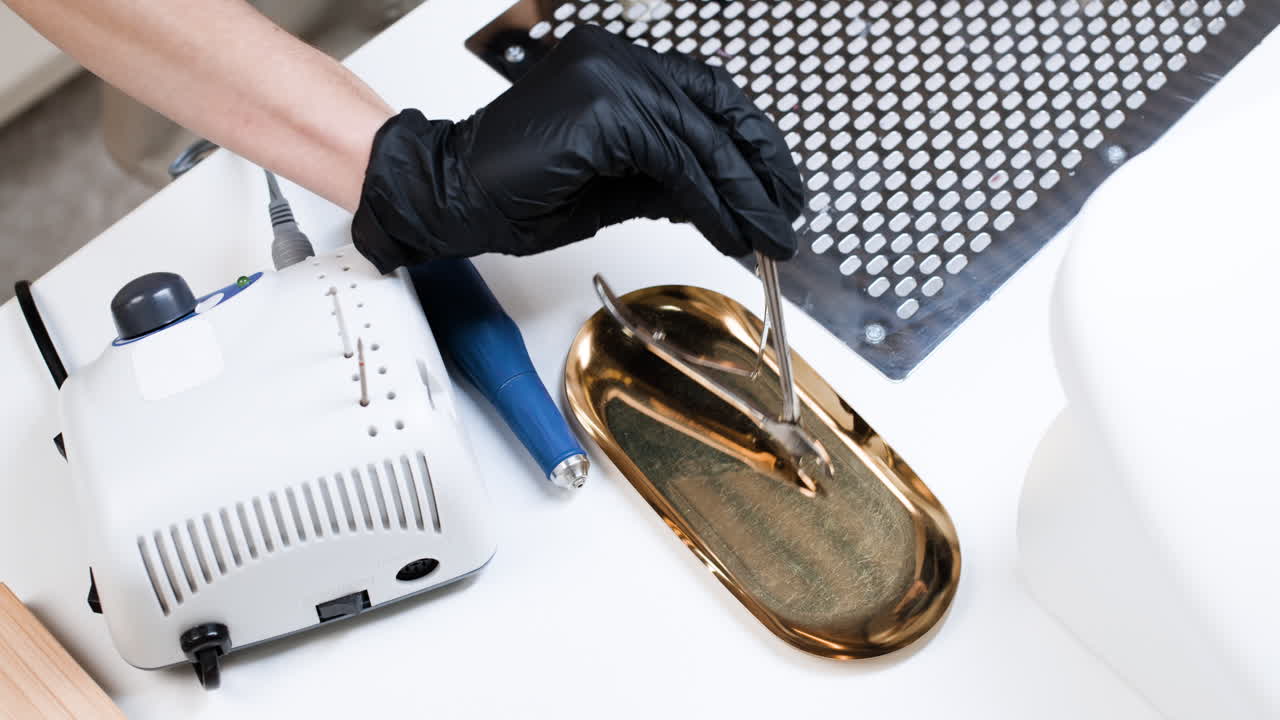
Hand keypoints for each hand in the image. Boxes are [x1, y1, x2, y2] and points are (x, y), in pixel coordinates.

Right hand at [352, 25, 802, 272]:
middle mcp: (618, 61)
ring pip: (701, 139)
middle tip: (788, 213)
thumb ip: (666, 182)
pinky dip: (710, 203)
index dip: (749, 138)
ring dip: (742, 195)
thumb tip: (721, 199)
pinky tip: (730, 233)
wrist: (449, 195)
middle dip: (760, 168)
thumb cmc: (515, 191)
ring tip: (768, 236)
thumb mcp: (613, 187)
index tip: (778, 182)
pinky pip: (676, 163)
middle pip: (715, 108)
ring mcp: (610, 78)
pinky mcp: (603, 112)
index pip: (705, 94)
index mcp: (618, 68)